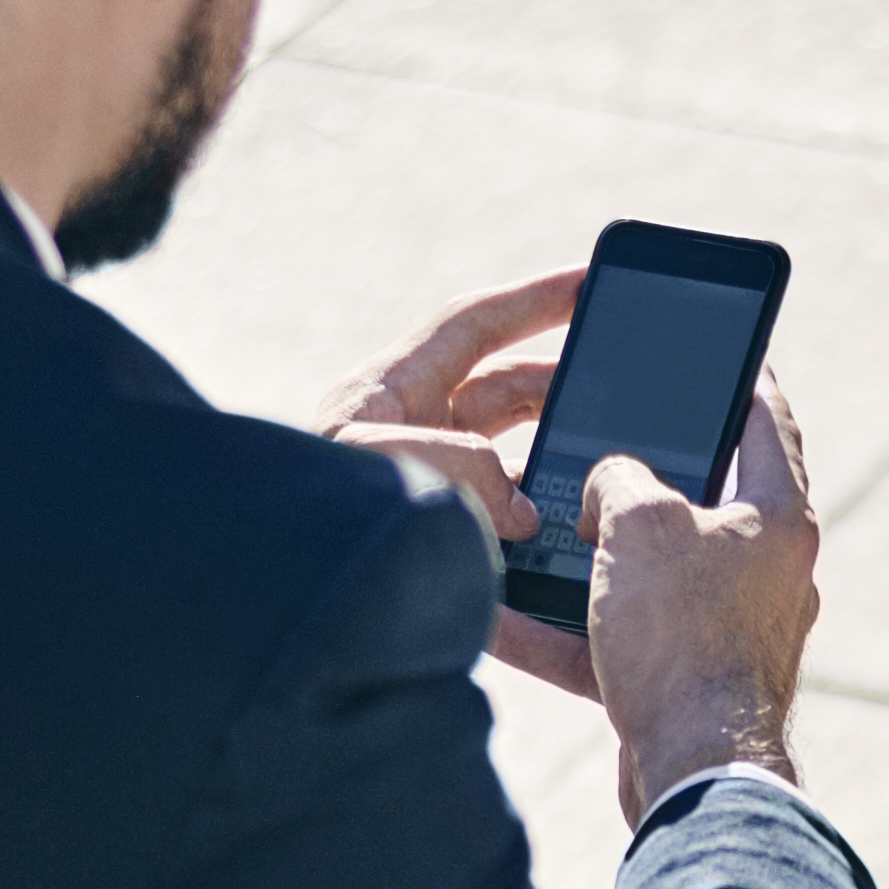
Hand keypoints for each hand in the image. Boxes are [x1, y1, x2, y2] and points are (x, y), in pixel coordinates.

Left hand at [316, 270, 598, 700]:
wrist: (264, 606)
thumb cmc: (305, 523)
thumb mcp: (378, 465)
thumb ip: (458, 464)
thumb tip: (523, 507)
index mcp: (390, 391)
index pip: (474, 326)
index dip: (534, 299)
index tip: (592, 283)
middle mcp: (408, 432)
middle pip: (503, 391)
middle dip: (562, 389)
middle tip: (624, 395)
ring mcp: (423, 487)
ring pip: (508, 460)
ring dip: (554, 466)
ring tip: (604, 475)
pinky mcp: (438, 541)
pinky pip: (500, 525)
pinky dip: (537, 530)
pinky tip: (571, 543)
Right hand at [578, 371, 818, 827]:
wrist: (693, 771)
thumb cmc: (682, 636)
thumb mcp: (638, 520)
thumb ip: (620, 474)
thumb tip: (609, 483)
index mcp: (779, 516)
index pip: (766, 419)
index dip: (741, 375)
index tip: (724, 352)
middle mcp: (769, 572)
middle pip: (703, 501)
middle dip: (640, 477)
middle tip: (594, 449)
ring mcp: (731, 632)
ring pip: (651, 576)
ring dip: (591, 560)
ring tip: (535, 537)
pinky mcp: (689, 686)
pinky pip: (619, 641)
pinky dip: (567, 632)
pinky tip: (506, 621)